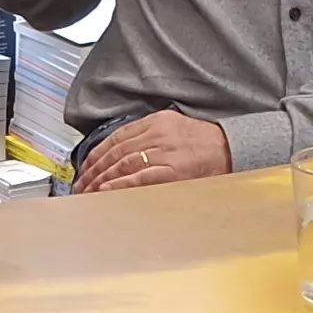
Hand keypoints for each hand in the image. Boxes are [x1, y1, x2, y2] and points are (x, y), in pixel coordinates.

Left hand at [76, 111, 226, 193]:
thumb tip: (120, 154)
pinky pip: (140, 177)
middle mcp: (157, 134)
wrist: (231, 149)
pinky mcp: (173, 170)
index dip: (96, 154)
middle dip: (94, 169)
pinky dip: (120, 183)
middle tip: (81, 184)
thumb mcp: (174, 129)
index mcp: (156, 121)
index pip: (116, 137)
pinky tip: (107, 189)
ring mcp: (165, 151)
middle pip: (116, 151)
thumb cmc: (204, 143)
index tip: (85, 167)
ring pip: (124, 163)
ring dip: (102, 179)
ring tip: (89, 191)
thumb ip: (148, 137)